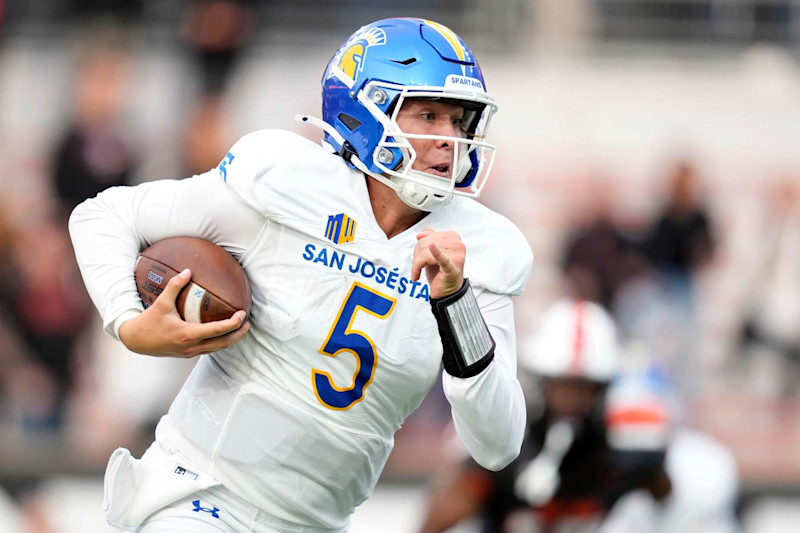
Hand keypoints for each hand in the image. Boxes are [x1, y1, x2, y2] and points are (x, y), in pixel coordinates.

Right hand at [119, 268, 249, 357]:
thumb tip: (188, 270)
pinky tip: (222, 332)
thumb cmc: (149, 321)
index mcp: (188, 334)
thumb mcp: (161, 302)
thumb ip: (175, 286)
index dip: (234, 323)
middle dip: (239, 334)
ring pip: (218, 348)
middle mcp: (192, 346)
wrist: (135, 341)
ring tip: (240, 328)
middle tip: (248, 323)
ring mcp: (191, 352)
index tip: (243, 314)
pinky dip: (219, 342)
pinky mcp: (188, 354)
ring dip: (231, 339)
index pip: (218, 330)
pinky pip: (209, 349)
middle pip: (224, 343)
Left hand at [411, 227, 464, 298]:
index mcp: (454, 237)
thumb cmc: (440, 272)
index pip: (430, 235)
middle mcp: (458, 245)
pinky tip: (432, 247)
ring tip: (417, 272)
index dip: (420, 246)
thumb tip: (421, 234)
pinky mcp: (452, 268)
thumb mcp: (432, 252)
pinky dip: (436, 253)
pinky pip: (442, 258)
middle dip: (417, 255)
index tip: (419, 257)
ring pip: (426, 252)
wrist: (447, 292)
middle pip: (426, 243)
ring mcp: (457, 257)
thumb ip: (428, 238)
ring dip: (416, 264)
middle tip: (417, 266)